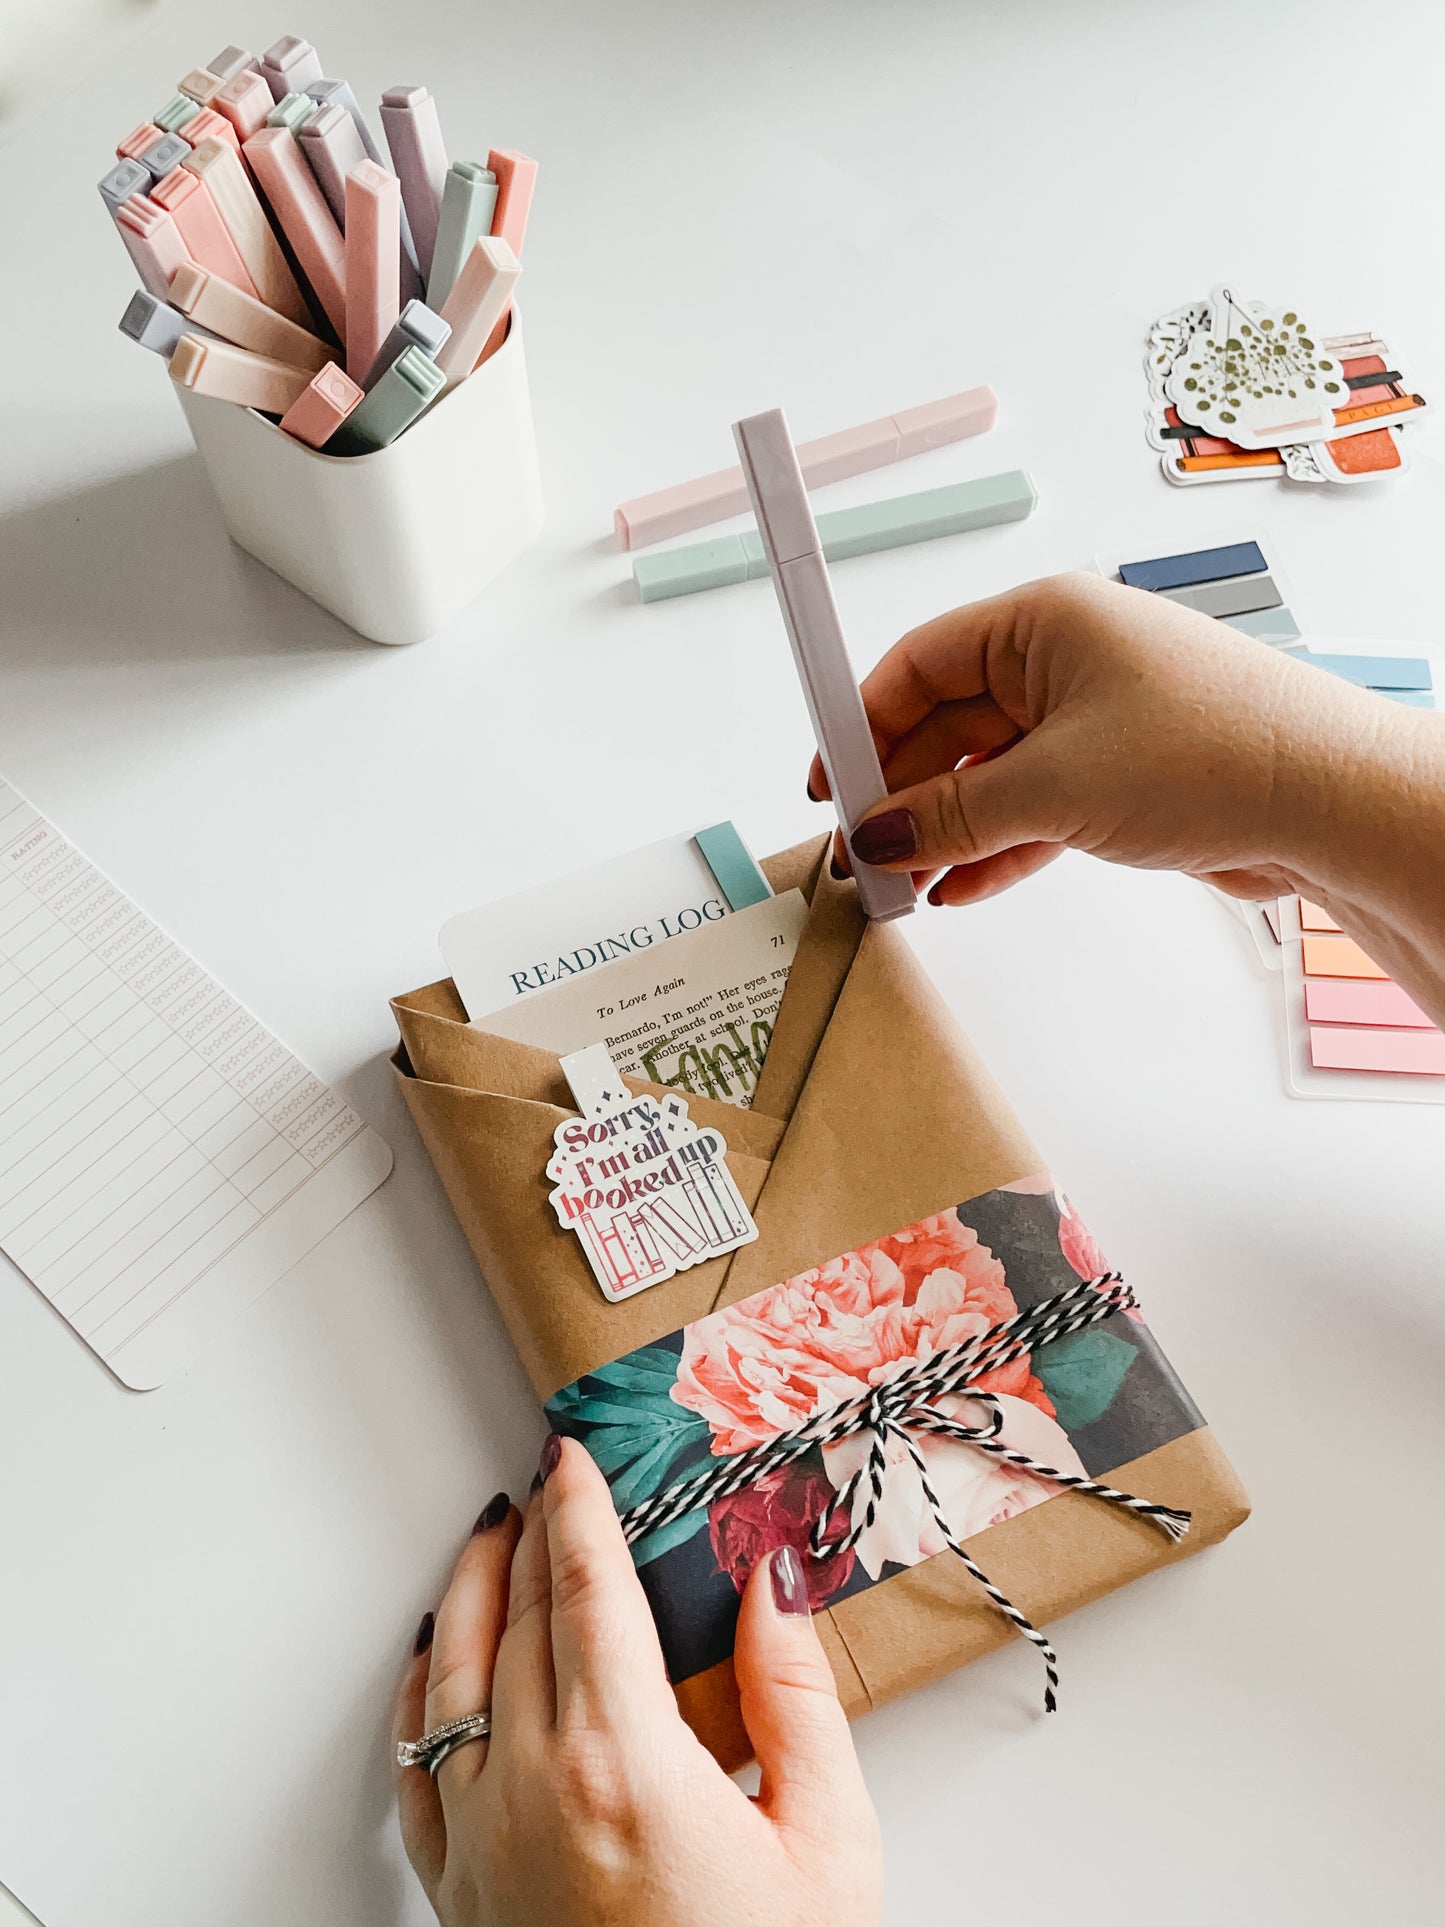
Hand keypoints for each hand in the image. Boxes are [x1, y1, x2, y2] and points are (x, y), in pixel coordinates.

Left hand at [393, 1437, 882, 1926]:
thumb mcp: (828, 1846)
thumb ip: (797, 1701)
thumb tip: (770, 1588)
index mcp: (628, 1764)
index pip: (588, 1589)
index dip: (581, 1509)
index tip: (575, 1455)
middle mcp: (536, 1789)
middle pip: (520, 1615)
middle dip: (535, 1534)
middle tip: (550, 1482)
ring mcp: (482, 1843)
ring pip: (453, 1672)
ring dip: (470, 1589)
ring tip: (489, 1536)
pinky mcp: (455, 1894)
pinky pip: (412, 1764)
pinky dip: (417, 1690)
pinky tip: (432, 1655)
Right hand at [811, 573, 1444, 1023]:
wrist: (1326, 800)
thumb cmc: (1215, 749)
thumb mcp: (1054, 785)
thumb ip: (952, 814)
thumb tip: (881, 833)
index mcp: (1043, 622)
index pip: (918, 663)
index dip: (862, 724)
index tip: (831, 784)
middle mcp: (1064, 662)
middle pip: (946, 724)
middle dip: (901, 793)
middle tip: (862, 853)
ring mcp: (1092, 721)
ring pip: (986, 775)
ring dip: (943, 831)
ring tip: (901, 884)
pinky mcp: (1117, 777)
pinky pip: (1029, 809)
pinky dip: (993, 847)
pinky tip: (958, 887)